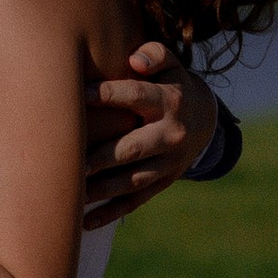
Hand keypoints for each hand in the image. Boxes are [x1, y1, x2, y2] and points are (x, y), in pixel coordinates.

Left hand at [83, 43, 219, 228]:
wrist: (206, 119)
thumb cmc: (172, 84)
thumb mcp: (171, 65)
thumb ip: (154, 55)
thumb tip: (135, 60)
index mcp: (171, 101)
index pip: (139, 96)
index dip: (111, 94)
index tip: (82, 94)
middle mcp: (171, 135)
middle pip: (134, 148)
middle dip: (104, 157)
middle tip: (74, 164)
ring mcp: (168, 164)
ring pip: (132, 180)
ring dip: (101, 190)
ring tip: (71, 196)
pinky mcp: (162, 182)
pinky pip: (135, 201)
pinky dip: (110, 213)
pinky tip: (84, 222)